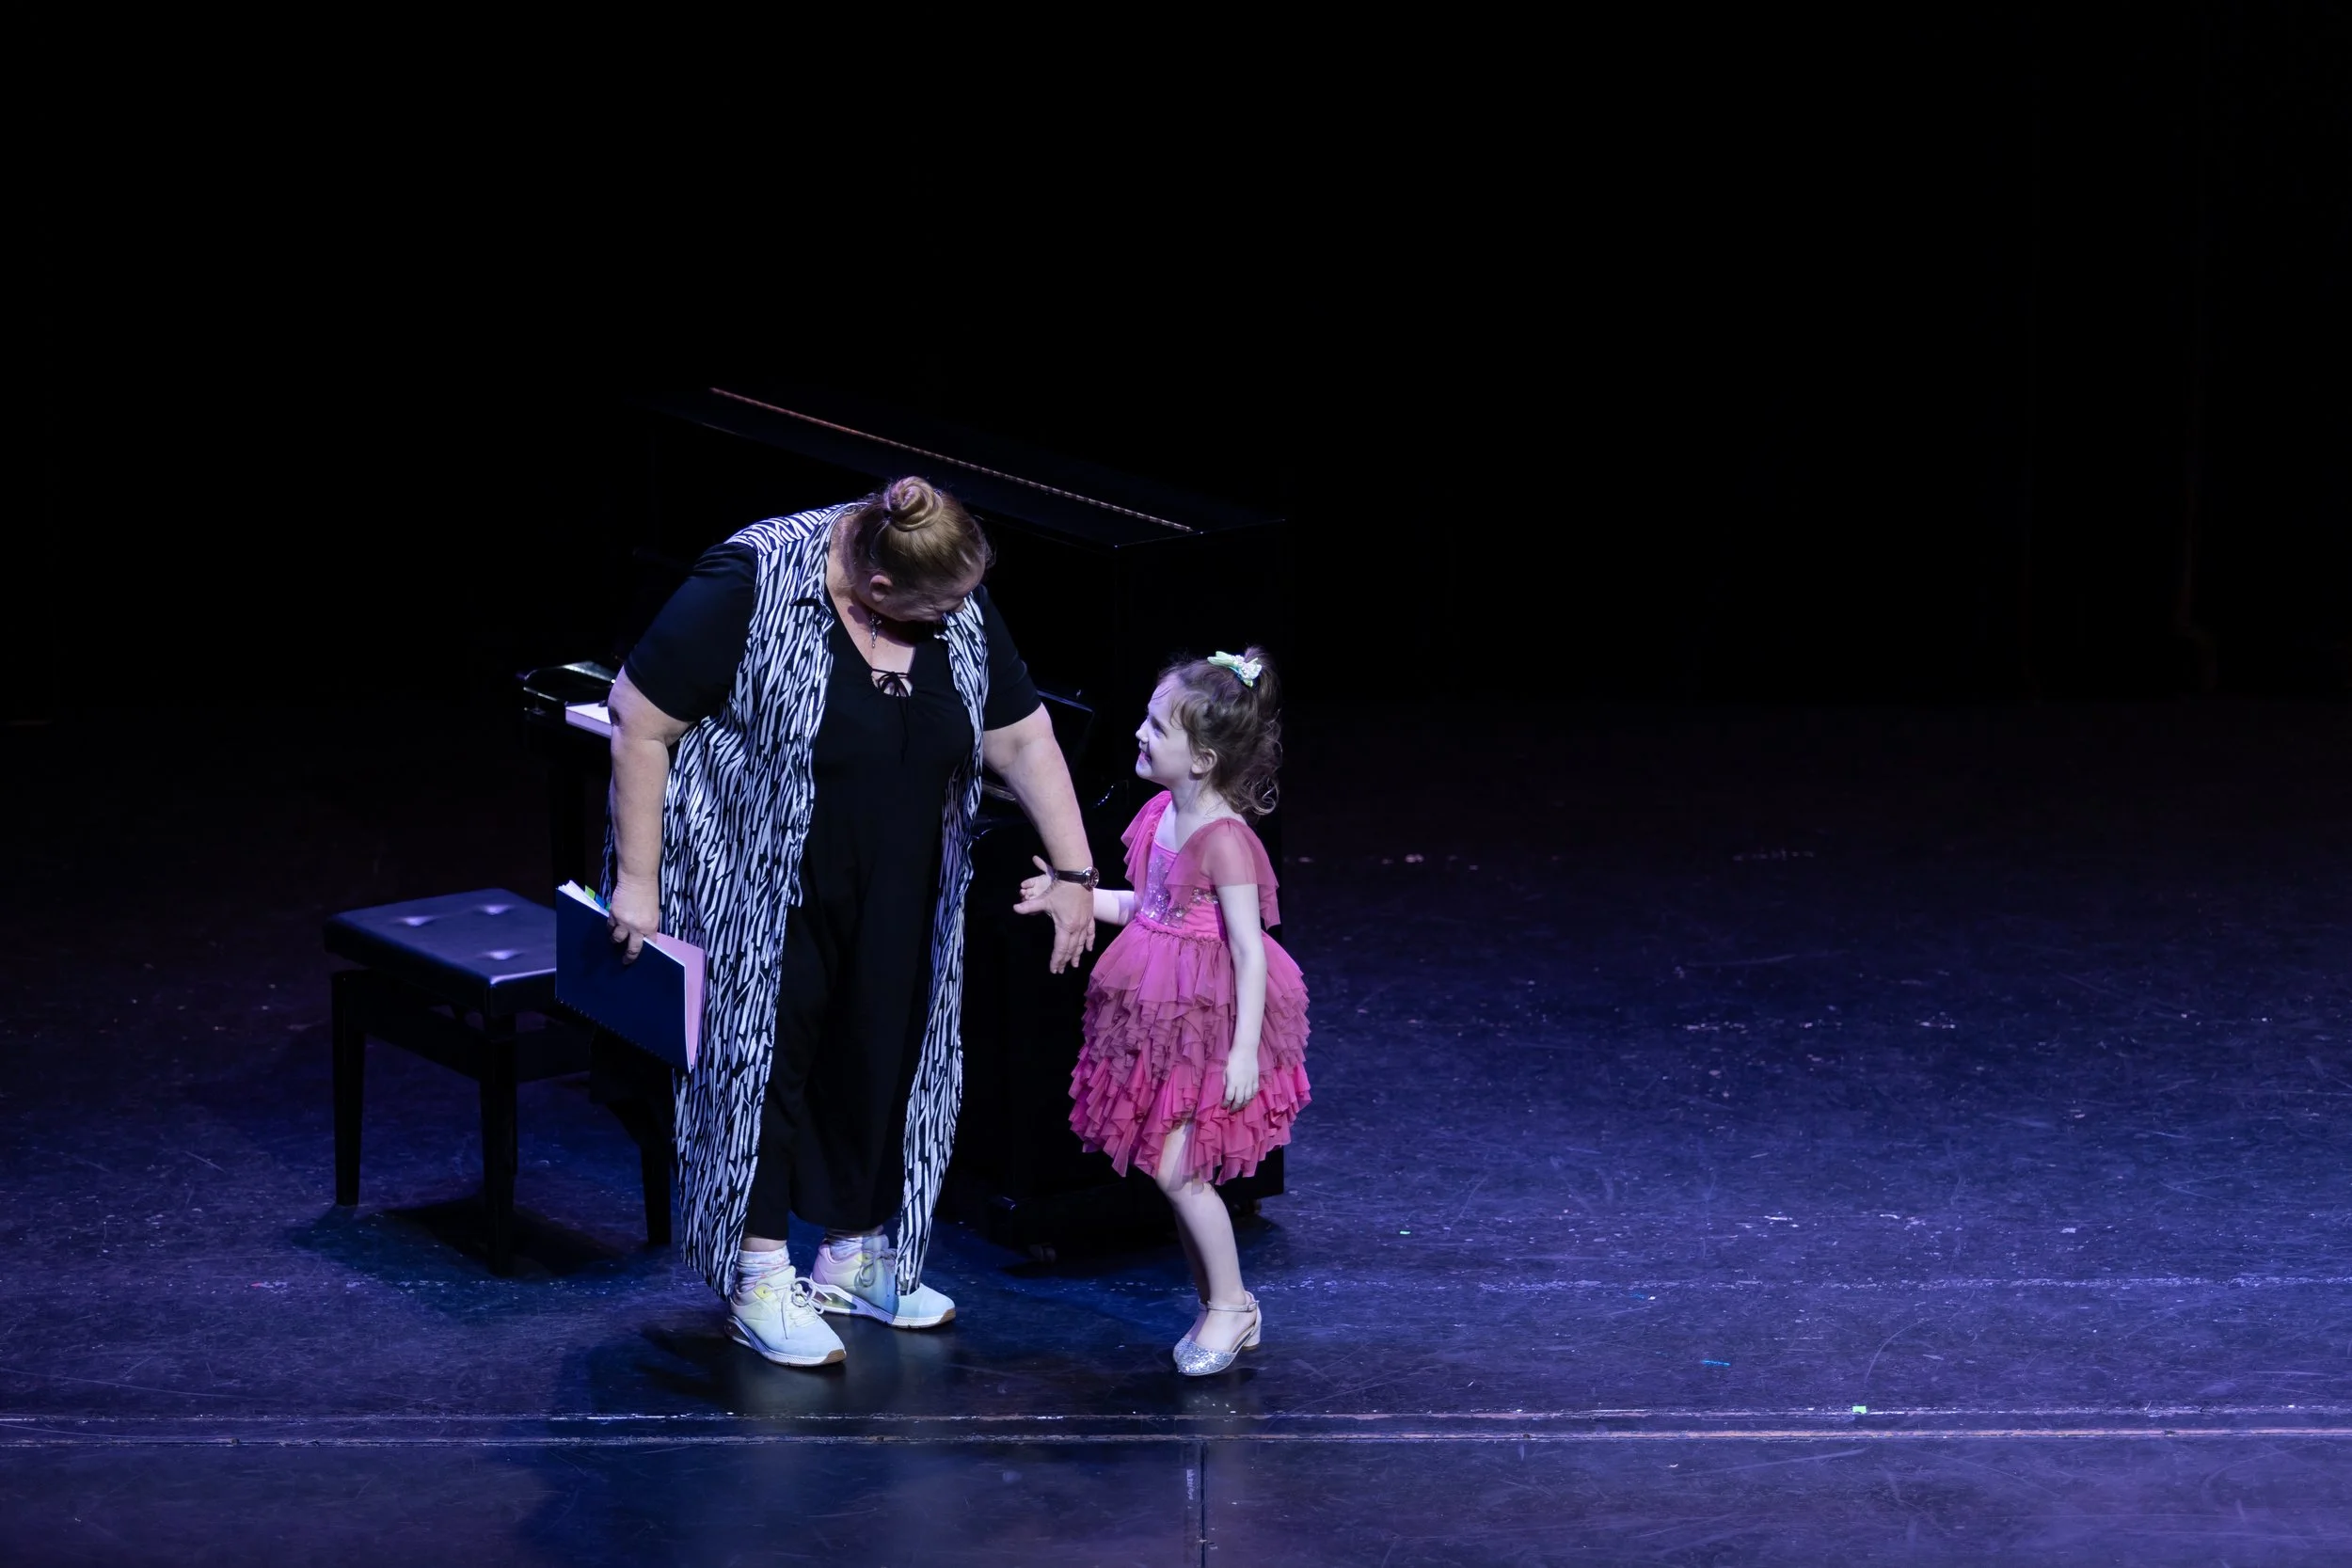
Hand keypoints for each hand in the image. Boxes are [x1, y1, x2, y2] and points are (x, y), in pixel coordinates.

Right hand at [608, 878, 659, 964]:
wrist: (637, 879)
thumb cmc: (650, 894)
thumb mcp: (654, 912)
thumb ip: (648, 925)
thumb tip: (642, 935)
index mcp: (650, 927)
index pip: (650, 945)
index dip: (646, 951)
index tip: (642, 956)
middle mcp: (637, 928)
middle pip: (632, 949)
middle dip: (629, 957)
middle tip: (625, 962)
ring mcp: (623, 922)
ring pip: (617, 939)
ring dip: (616, 941)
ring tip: (615, 941)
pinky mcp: (613, 915)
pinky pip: (610, 927)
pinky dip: (610, 929)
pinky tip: (611, 929)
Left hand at [1012, 856, 1096, 973]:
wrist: (1078, 877)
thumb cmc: (1060, 889)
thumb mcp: (1044, 899)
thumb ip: (1029, 906)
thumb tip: (1015, 908)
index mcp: (1065, 927)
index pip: (1060, 948)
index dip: (1056, 960)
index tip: (1054, 969)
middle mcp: (1077, 928)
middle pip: (1071, 949)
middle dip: (1065, 960)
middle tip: (1060, 970)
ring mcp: (1085, 923)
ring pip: (1081, 943)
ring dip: (1077, 955)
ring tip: (1074, 965)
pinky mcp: (1090, 917)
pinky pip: (1091, 933)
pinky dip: (1089, 942)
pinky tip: (1088, 950)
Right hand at [1016, 856, 1055, 907]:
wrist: (1067, 887)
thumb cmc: (1058, 878)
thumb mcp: (1050, 872)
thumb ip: (1041, 865)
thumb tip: (1034, 857)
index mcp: (1037, 882)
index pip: (1029, 883)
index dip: (1026, 884)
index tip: (1023, 885)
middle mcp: (1037, 890)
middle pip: (1027, 892)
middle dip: (1024, 892)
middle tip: (1023, 893)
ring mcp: (1040, 898)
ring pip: (1030, 900)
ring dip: (1027, 900)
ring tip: (1027, 899)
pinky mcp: (1043, 905)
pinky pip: (1035, 909)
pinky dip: (1032, 909)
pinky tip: (1032, 909)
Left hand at [1222, 1042, 1259, 1110]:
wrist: (1246, 1050)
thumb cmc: (1232, 1058)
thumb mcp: (1224, 1069)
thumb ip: (1224, 1081)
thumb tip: (1225, 1090)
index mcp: (1233, 1082)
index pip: (1229, 1097)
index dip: (1226, 1104)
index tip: (1223, 1106)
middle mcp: (1242, 1085)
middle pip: (1239, 1100)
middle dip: (1235, 1108)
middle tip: (1231, 1111)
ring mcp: (1250, 1083)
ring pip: (1248, 1098)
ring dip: (1244, 1105)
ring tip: (1240, 1108)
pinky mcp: (1256, 1080)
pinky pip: (1255, 1092)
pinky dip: (1251, 1098)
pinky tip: (1249, 1100)